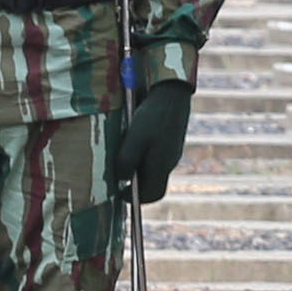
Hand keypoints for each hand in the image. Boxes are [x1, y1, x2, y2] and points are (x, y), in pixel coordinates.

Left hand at [117, 75, 199, 203]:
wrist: (171, 91)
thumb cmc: (151, 116)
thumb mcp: (134, 138)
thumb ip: (126, 161)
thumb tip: (121, 179)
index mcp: (162, 166)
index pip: (153, 194)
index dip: (136, 199)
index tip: (120, 193)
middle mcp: (169, 161)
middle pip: (153, 182)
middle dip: (136, 183)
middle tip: (119, 175)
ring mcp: (172, 149)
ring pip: (154, 166)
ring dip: (138, 166)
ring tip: (124, 153)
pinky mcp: (171, 137)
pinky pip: (156, 152)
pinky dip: (144, 152)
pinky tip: (134, 138)